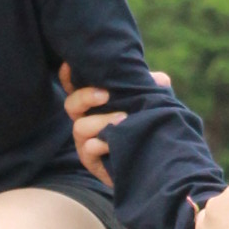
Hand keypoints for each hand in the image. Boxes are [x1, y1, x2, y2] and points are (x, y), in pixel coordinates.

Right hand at [60, 61, 169, 184]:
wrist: (151, 162)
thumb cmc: (145, 127)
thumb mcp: (150, 104)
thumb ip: (152, 89)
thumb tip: (159, 79)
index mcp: (94, 102)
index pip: (74, 85)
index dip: (68, 75)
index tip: (71, 66)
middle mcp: (85, 119)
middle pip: (71, 104)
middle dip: (85, 97)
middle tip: (106, 95)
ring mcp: (86, 140)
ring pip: (80, 127)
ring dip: (100, 121)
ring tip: (124, 119)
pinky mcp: (91, 160)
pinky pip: (88, 149)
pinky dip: (99, 144)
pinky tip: (112, 142)